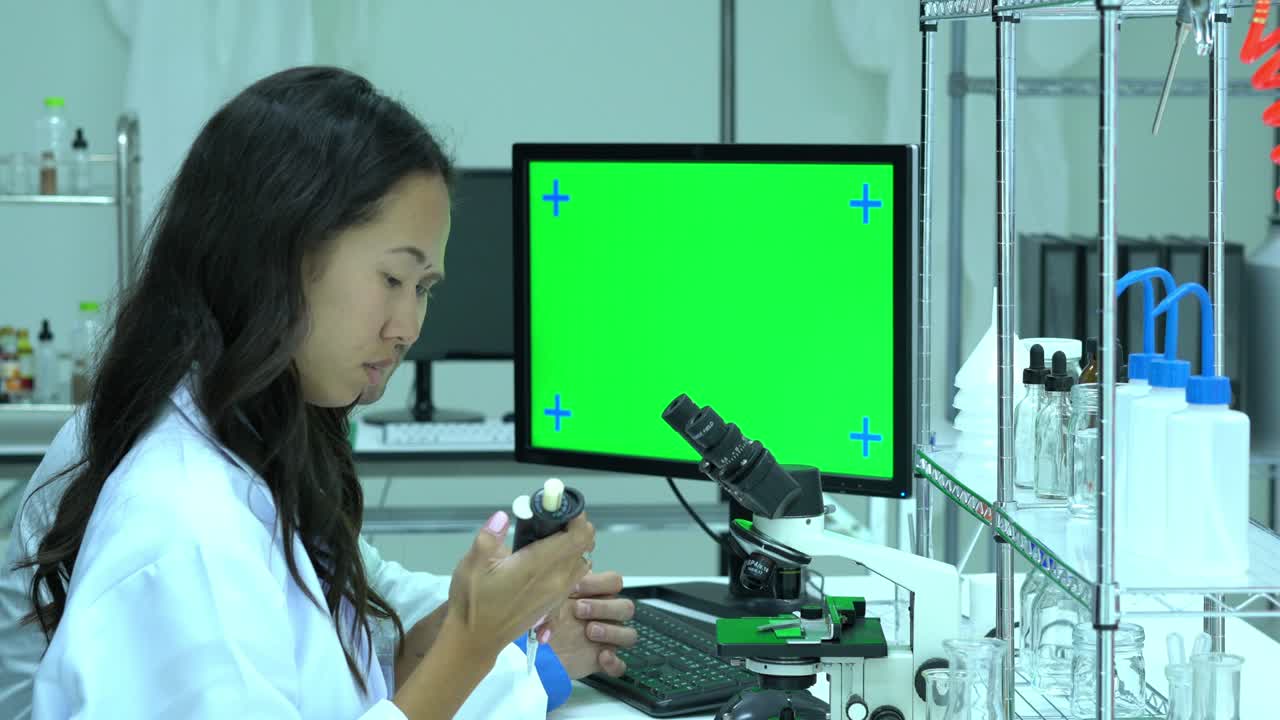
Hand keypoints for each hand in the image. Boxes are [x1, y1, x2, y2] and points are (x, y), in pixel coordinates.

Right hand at [444, 510, 594, 659]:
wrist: (475, 641)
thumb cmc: (473, 601)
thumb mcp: (472, 563)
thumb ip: (490, 536)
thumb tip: (502, 516)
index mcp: (539, 565)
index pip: (579, 537)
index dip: (577, 519)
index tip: (559, 510)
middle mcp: (556, 579)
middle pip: (585, 547)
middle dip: (574, 530)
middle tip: (551, 522)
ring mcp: (558, 594)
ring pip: (582, 564)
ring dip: (574, 549)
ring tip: (549, 541)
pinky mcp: (554, 605)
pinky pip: (574, 580)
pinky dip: (569, 566)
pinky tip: (546, 564)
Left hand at [546, 571, 637, 678]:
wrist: (526, 650)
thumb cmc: (537, 620)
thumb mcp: (546, 600)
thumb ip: (560, 589)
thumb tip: (570, 579)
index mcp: (594, 595)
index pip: (614, 582)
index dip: (599, 583)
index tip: (575, 588)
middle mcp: (603, 616)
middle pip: (626, 607)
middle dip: (604, 607)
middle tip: (579, 610)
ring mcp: (604, 640)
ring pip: (629, 635)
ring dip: (612, 632)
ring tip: (589, 631)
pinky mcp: (600, 662)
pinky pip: (620, 666)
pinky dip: (614, 663)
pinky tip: (602, 657)